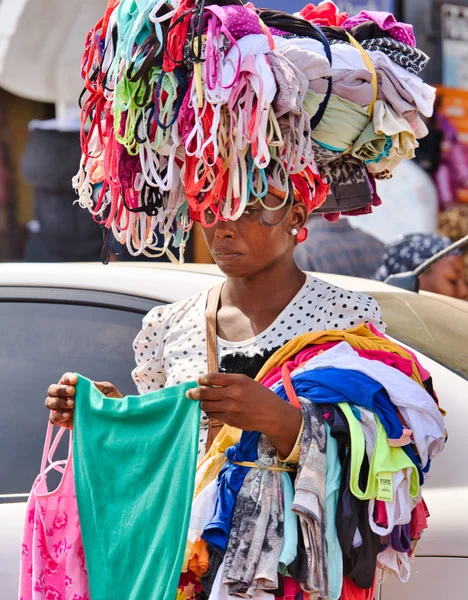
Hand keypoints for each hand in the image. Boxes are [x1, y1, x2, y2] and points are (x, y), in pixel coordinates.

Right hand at [45, 373, 121, 428]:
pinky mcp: (64, 423)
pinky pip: (53, 419)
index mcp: (76, 387)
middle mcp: (67, 397)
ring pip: (50, 403)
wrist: (118, 420)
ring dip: (58, 402)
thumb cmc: (112, 402)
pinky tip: (68, 415)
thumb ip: (94, 385)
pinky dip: (57, 416)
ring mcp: (64, 410)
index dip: (67, 378)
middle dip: (60, 390)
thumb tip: (82, 383)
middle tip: (73, 393)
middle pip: (52, 390)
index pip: (65, 379)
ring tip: (73, 405)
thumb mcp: (107, 390)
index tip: (75, 381)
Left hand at [187, 373, 301, 456]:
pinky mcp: (230, 420)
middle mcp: (232, 394)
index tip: (198, 381)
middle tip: (189, 393)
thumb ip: (228, 381)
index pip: (211, 378)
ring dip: (201, 403)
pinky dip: (209, 411)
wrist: (272, 414)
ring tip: (201, 401)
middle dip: (193, 393)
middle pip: (204, 393)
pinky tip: (211, 408)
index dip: (201, 380)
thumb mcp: (246, 382)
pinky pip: (213, 415)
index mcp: (237, 381)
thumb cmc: (259, 395)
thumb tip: (208, 382)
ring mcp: (230, 409)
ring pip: (206, 406)